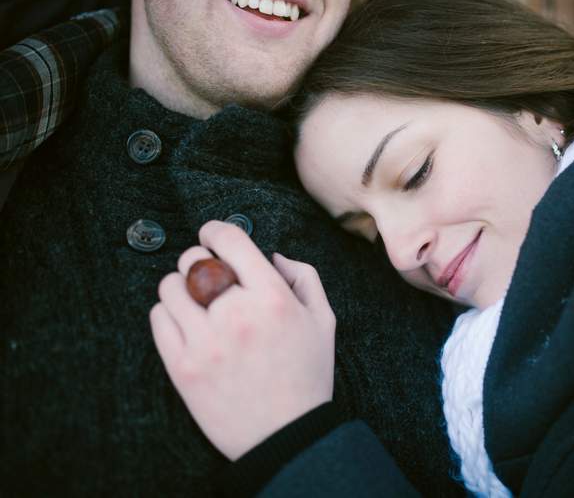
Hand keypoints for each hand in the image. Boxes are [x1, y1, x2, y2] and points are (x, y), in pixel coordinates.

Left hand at [150, 220, 335, 460]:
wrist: (285, 435)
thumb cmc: (307, 376)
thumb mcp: (323, 321)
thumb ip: (304, 277)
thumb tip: (272, 254)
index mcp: (272, 298)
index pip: (229, 240)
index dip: (215, 230)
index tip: (212, 235)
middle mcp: (236, 314)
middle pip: (194, 260)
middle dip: (201, 260)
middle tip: (209, 276)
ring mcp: (205, 342)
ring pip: (170, 287)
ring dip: (181, 286)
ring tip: (196, 301)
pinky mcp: (182, 367)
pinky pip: (158, 319)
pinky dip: (168, 313)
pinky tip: (186, 323)